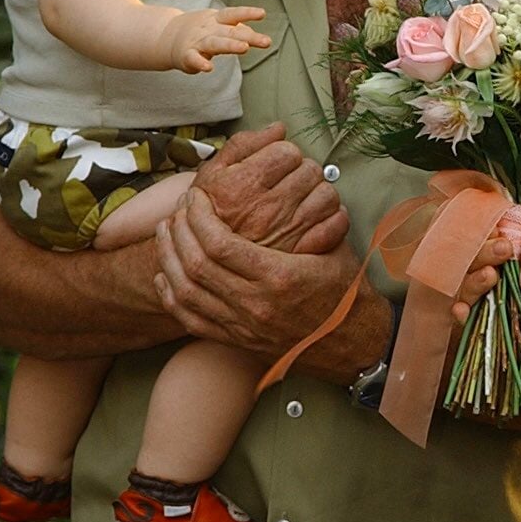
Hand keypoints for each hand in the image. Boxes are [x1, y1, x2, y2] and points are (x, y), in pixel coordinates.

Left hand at [154, 124, 391, 377]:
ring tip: (167, 230)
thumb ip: (309, 217)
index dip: (200, 216)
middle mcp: (255, 305)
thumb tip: (289, 178)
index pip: (220, 244)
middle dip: (180, 230)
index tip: (196, 195)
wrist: (353, 344)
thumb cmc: (346, 291)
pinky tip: (167, 273)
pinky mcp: (236, 340)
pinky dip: (172, 296)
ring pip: (186, 293)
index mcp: (278, 278)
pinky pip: (191, 320)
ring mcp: (242, 327)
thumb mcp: (334, 247)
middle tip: (180, 207)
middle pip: (196, 265)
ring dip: (170, 257)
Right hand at [161, 6, 270, 72]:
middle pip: (231, 32)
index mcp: (217, 20)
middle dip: (249, 36)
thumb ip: (236, 30)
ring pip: (215, 43)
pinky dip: (200, 63)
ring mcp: (198, 42)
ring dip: (230, 45)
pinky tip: (208, 68)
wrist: (168, 37)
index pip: (234, 14)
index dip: (248, 13)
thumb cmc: (201, 31)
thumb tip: (255, 36)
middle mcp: (209, 29)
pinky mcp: (187, 56)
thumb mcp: (218, 25)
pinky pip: (194, 59)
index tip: (262, 14)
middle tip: (266, 41)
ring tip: (244, 48)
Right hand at [193, 123, 348, 253]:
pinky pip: (335, 224)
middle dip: (302, 171)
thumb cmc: (209, 215)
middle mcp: (267, 209)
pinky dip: (334, 217)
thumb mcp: (212, 174)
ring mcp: (287, 231)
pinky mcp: (302, 252)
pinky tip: (319, 216)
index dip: (283, 153)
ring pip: (327, 195)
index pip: (286, 152)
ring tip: (303, 198)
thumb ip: (243, 145)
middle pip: (310, 171)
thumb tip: (277, 128)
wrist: (207, 263)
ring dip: (319, 192)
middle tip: (290, 181)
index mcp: (243, 186)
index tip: (277, 163)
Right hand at [453, 216, 520, 332]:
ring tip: (489, 280)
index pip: (480, 235)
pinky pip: (486, 318)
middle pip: (471, 262)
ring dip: (469, 285)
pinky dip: (468, 315)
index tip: (501, 245)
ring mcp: (509, 291)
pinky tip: (462, 311)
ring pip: (471, 289)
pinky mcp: (518, 317)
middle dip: (477, 260)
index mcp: (512, 236)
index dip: (480, 239)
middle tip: (501, 259)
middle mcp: (504, 263)